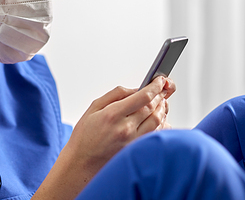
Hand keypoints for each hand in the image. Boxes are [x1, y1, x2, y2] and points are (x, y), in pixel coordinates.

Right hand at [32, 77, 175, 199]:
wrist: (81, 163)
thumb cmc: (85, 137)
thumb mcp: (93, 108)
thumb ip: (115, 95)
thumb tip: (134, 89)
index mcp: (113, 115)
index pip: (142, 97)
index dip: (155, 86)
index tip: (159, 80)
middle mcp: (125, 129)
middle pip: (153, 107)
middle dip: (160, 96)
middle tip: (161, 89)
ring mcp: (133, 141)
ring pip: (158, 121)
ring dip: (162, 109)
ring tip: (160, 102)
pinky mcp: (137, 150)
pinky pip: (156, 135)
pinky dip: (162, 124)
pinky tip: (159, 119)